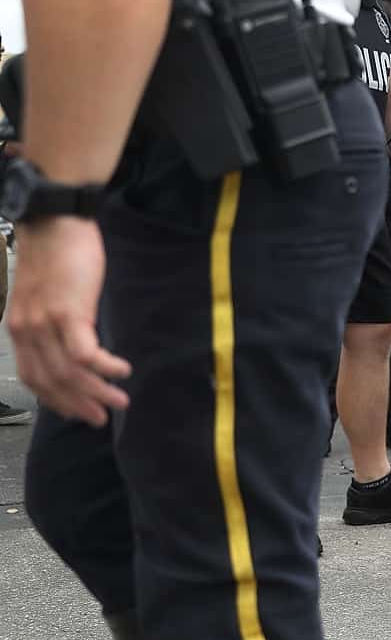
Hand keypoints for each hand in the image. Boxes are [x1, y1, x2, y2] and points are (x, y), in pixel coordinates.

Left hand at [9, 217, 130, 426]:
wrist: (55, 221)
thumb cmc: (57, 252)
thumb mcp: (47, 292)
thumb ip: (54, 319)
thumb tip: (77, 339)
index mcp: (19, 328)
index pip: (34, 378)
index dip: (56, 400)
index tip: (78, 411)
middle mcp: (26, 331)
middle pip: (52, 382)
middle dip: (78, 405)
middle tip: (101, 418)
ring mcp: (46, 323)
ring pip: (69, 373)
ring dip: (96, 392)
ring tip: (119, 401)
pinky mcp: (68, 313)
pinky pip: (86, 354)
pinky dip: (105, 368)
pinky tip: (122, 371)